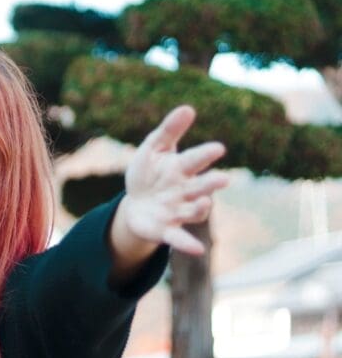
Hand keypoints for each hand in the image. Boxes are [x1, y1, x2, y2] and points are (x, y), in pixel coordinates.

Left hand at [118, 105, 229, 256]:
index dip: (205, 155)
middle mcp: (184, 191)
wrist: (135, 205)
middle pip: (199, 187)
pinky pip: (178, 238)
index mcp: (180, 169)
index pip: (194, 160)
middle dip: (209, 184)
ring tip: (203, 203)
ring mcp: (176, 212)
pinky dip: (187, 244)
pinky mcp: (166, 231)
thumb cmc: (149, 173)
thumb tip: (188, 108)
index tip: (218, 148)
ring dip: (199, 209)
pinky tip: (198, 250)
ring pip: (192, 211)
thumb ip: (169, 130)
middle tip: (223, 180)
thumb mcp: (153, 149)